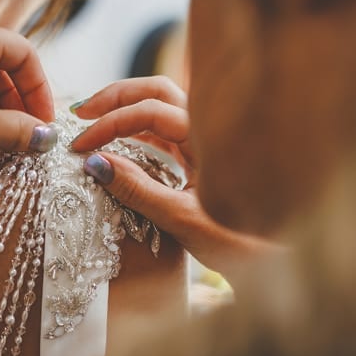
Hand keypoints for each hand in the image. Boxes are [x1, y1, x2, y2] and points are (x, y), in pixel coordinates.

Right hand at [69, 77, 279, 274]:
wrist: (275, 264)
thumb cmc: (240, 243)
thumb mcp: (182, 219)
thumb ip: (138, 190)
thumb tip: (95, 164)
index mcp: (211, 138)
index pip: (150, 111)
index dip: (110, 124)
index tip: (81, 147)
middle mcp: (211, 130)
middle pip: (157, 91)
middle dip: (115, 97)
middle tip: (80, 114)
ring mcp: (208, 142)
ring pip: (161, 108)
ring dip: (125, 110)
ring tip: (92, 122)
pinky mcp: (203, 158)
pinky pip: (166, 132)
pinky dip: (137, 132)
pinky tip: (117, 144)